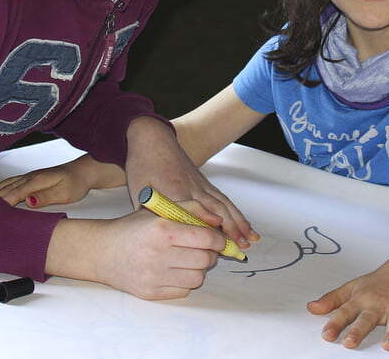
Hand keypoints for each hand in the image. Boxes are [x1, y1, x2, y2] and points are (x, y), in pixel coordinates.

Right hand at [0, 162, 89, 207]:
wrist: (83, 171)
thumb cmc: (75, 183)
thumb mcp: (64, 193)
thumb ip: (46, 197)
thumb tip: (28, 201)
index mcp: (36, 181)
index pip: (14, 193)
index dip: (1, 203)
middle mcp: (30, 177)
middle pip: (6, 188)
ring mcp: (29, 176)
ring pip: (6, 184)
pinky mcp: (30, 177)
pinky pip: (10, 182)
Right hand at [46, 209, 223, 299]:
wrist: (103, 251)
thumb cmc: (134, 228)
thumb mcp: (160, 210)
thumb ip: (191, 209)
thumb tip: (218, 221)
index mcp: (162, 230)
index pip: (206, 238)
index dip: (219, 240)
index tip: (219, 240)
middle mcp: (158, 254)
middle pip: (205, 260)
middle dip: (210, 254)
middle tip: (203, 249)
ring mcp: (154, 276)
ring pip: (197, 278)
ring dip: (198, 269)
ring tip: (188, 260)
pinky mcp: (151, 293)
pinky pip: (183, 291)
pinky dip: (184, 282)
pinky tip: (174, 271)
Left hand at [124, 116, 258, 249]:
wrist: (152, 139)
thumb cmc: (144, 164)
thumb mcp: (139, 190)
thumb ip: (148, 214)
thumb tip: (154, 235)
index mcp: (174, 191)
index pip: (193, 217)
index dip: (205, 233)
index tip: (216, 249)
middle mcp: (192, 188)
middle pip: (215, 211)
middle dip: (230, 230)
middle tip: (240, 247)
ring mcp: (201, 185)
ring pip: (224, 205)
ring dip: (238, 222)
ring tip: (250, 239)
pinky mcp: (204, 183)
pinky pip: (223, 199)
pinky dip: (235, 212)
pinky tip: (244, 224)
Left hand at [306, 269, 388, 350]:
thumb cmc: (377, 283)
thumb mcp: (352, 288)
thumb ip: (332, 300)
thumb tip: (311, 308)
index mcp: (362, 300)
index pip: (345, 312)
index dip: (335, 323)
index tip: (326, 335)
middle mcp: (379, 304)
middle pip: (368, 319)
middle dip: (358, 331)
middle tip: (349, 343)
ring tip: (388, 347)